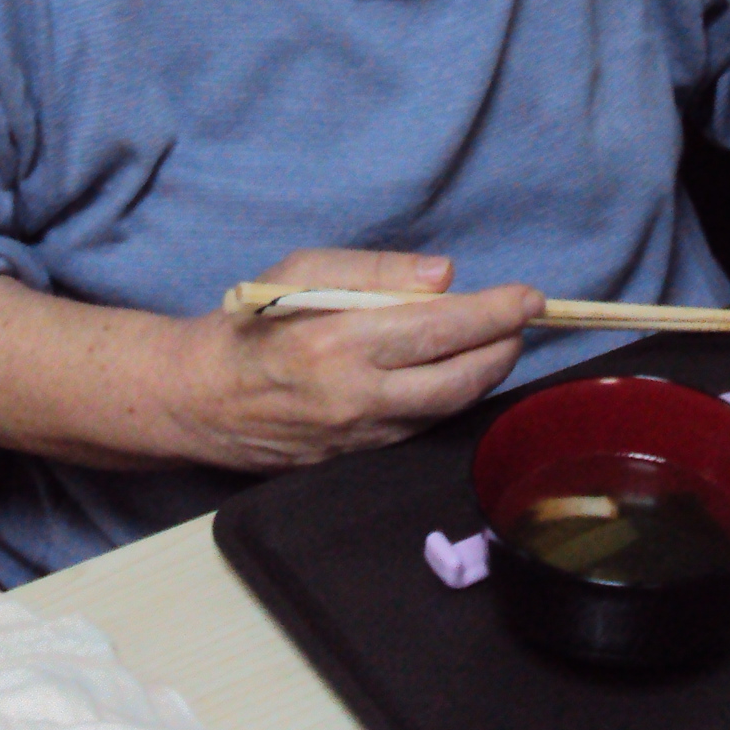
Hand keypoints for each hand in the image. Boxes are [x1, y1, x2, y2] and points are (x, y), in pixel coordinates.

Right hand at [174, 249, 542, 469]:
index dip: (495, 313)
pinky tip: (454, 376)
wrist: (200, 398)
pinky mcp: (356, 459)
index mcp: (342, 342)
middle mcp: (357, 396)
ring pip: (446, 411)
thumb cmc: (252, 322)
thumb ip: (376, 270)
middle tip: (520, 323)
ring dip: (482, 377)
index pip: (442, 328)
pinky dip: (446, 400)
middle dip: (503, 349)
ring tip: (496, 345)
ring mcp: (359, 436)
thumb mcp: (302, 270)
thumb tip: (445, 277)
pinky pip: (417, 429)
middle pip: (460, 380)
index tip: (529, 297)